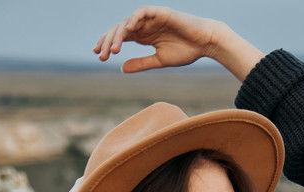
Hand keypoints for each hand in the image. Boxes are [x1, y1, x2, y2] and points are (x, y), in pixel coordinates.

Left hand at [93, 6, 226, 72]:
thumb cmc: (185, 51)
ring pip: (128, 22)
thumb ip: (141, 63)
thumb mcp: (159, 60)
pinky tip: (127, 31)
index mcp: (143, 35)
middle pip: (119, 30)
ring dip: (118, 35)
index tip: (99, 55)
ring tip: (113, 50)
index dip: (108, 44)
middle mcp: (144, 25)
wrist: (204, 43)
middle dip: (108, 41)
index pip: (120, 37)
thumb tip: (121, 68)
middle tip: (101, 56)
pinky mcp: (159, 12)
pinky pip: (142, 13)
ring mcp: (151, 18)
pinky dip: (134, 19)